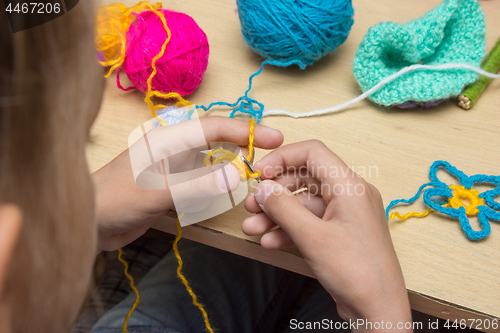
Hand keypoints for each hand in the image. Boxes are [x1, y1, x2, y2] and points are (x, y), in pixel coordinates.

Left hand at [93, 116, 282, 250]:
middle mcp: (173, 150)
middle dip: (243, 146)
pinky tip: (229, 192)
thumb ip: (198, 184)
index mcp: (167, 140)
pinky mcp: (171, 188)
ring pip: (211, 164)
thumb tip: (238, 174)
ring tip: (256, 174)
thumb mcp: (158, 192)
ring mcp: (173, 170)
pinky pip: (202, 183)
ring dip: (231, 168)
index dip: (244, 130)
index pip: (212, 128)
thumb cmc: (115, 200)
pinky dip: (217, 187)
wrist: (87, 225)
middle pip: (215, 142)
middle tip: (272, 155)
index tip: (274, 137)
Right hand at [242, 140, 410, 330]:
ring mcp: (344, 216)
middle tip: (251, 205)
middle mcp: (349, 196)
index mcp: (350, 187)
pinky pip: (309, 222)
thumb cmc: (358, 273)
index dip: (282, 158)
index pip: (313, 153)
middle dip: (274, 192)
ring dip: (276, 214)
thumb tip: (263, 188)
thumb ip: (284, 208)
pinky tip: (269, 241)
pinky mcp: (338, 234)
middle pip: (304, 178)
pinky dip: (288, 229)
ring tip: (252, 227)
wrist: (378, 310)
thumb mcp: (313, 237)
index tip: (259, 173)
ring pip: (303, 204)